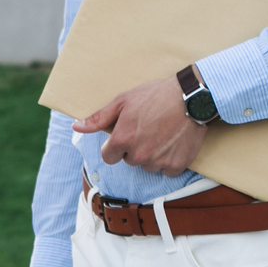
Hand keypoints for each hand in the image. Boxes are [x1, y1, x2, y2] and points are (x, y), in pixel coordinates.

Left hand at [76, 74, 209, 174]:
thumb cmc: (155, 95)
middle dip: (135, 148)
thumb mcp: (123, 101)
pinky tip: (173, 143)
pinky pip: (167, 170)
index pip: (109, 156)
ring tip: (162, 134)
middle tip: (148, 129)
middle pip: (129, 161)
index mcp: (122, 140)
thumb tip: (77, 126)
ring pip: (148, 166)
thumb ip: (99, 118)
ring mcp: (158, 162)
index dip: (116, 145)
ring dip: (152, 155)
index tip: (127, 134)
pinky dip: (169, 160)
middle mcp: (138, 155)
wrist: (191, 97)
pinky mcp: (176, 165)